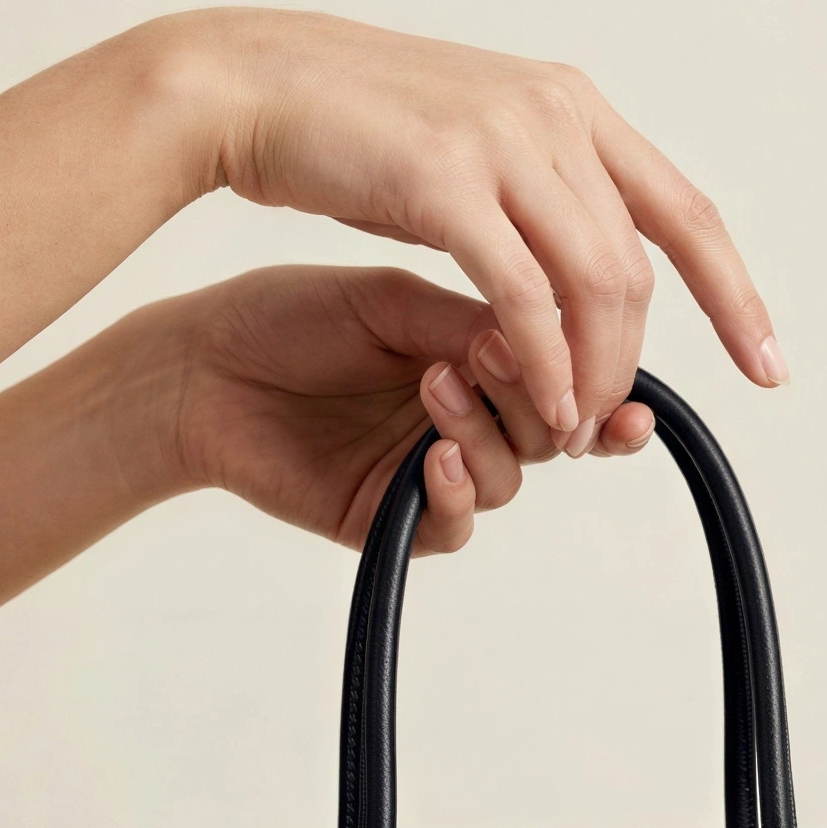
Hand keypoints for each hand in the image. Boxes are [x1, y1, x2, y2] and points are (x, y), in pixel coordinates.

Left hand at [164, 263, 656, 554]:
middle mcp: (465, 418)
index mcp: (476, 357)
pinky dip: (456, 491)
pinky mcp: (393, 520)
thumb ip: (470, 321)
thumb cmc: (286, 319)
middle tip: (492, 354)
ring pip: (509, 477)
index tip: (624, 385)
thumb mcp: (390, 303)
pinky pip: (456, 524)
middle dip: (538, 395)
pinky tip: (433, 457)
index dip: (599, 384)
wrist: (203, 369)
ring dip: (486, 433)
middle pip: (549, 429)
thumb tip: (552, 342)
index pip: (562, 376)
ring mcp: (430, 471)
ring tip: (434, 385)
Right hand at [195, 10, 786, 447]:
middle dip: (632, 359)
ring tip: (572, 428)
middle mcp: (553, 114)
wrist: (250, 86)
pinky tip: (542, 404)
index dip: (733, 295)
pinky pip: (523, 296)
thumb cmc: (351, 134)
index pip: (685, 212)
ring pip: (594, 284)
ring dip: (592, 370)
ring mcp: (502, 142)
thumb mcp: (472, 157)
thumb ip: (537, 201)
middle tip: (606, 425)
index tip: (766, 365)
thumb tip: (585, 274)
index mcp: (571, 107)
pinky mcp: (445, 182)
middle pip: (639, 266)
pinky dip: (542, 361)